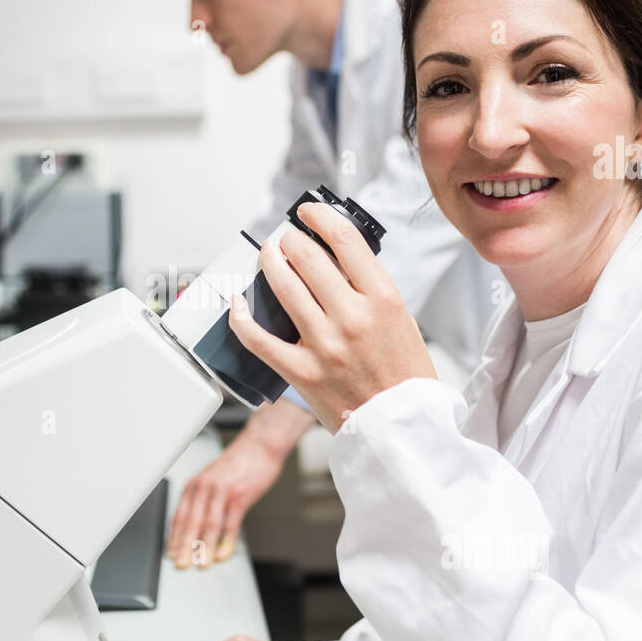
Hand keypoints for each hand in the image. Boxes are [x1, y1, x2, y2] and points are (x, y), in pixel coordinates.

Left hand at [166, 437, 280, 568]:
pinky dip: (226, 541)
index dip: (175, 538)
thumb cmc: (239, 463)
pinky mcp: (240, 495)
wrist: (259, 445)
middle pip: (191, 522)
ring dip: (204, 547)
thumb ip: (204, 499)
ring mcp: (221, 491)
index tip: (172, 554)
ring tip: (202, 563)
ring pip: (209, 525)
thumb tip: (197, 526)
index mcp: (195, 485)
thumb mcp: (213, 479)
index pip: (179, 516)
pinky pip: (231, 523)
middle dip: (185, 547)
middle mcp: (204, 487)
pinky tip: (223, 553)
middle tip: (182, 565)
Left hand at [229, 202, 436, 432]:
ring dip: (269, 263)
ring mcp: (324, 345)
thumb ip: (368, 287)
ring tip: (268, 256)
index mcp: (383, 298)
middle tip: (286, 239)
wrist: (402, 427)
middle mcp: (352, 317)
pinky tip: (238, 301)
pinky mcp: (301, 371)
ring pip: (281, 286)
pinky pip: (258, 337)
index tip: (308, 214)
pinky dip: (241, 315)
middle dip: (290, 240)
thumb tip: (334, 256)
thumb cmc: (403, 373)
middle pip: (306, 256)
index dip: (319, 217)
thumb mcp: (401, 318)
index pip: (344, 239)